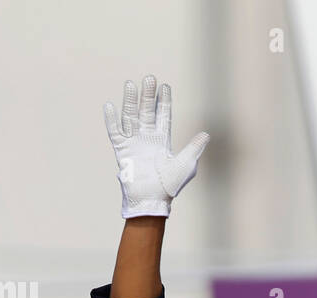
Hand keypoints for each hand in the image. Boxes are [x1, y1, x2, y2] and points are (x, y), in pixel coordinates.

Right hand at [104, 75, 210, 218]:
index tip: (165, 86)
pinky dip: (112, 120)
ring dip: (131, 102)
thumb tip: (206, 134)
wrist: (151, 200)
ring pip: (131, 117)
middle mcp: (147, 139)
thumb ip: (194, 148)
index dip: (164, 102)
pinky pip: (115, 132)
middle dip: (148, 96)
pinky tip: (110, 106)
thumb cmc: (170, 186)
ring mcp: (134, 143)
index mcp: (162, 141)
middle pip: (147, 112)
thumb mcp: (186, 165)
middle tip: (150, 78)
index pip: (163, 116)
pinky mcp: (122, 151)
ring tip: (131, 85)